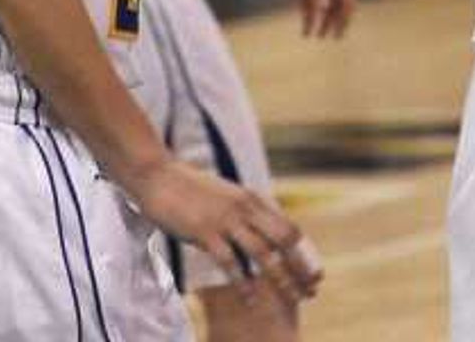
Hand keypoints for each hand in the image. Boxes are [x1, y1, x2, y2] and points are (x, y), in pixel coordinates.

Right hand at [132, 157, 320, 309]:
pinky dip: (242, 282)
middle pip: (284, 240)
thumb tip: (262, 235)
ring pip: (263, 253)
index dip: (305, 253)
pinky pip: (229, 261)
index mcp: (253, 199)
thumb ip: (245, 214)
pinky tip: (250, 299)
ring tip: (293, 299)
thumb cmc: (191, 190)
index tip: (316, 275)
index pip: (289, 228)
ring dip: (280, 278)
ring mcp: (226, 219)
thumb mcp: (227, 198)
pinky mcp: (205, 231)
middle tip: (312, 291)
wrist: (159, 176)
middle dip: (301, 267)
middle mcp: (245, 207)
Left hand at [255, 0, 358, 37]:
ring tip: (319, 37)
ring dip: (325, 21)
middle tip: (336, 37)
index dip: (348, 6)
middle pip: (339, 0)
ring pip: (326, 6)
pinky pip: (310, 8)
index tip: (342, 22)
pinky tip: (305, 33)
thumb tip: (326, 7)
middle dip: (340, 18)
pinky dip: (310, 20)